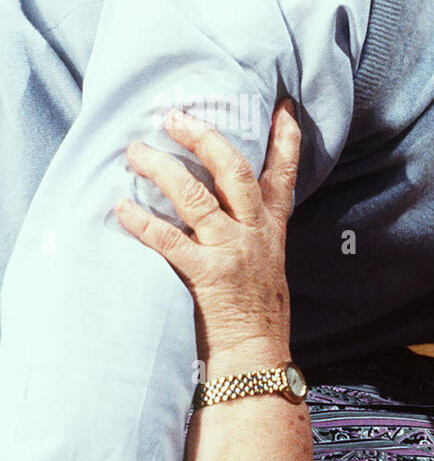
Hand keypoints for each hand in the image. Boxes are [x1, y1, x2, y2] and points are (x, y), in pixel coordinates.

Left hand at [115, 100, 301, 362]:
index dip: (285, 139)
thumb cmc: (258, 311)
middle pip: (235, 172)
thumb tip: (221, 198)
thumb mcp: (268, 261)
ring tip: (136, 152)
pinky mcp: (207, 276)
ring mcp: (232, 253)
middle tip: (176, 117)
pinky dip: (143, 222)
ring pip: (197, 199)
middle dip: (206, 139)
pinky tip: (121, 207)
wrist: (258, 354)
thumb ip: (253, 228)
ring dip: (163, 171)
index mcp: (272, 229)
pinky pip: (170, 241)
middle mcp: (255, 234)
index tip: (282, 106)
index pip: (284, 175)